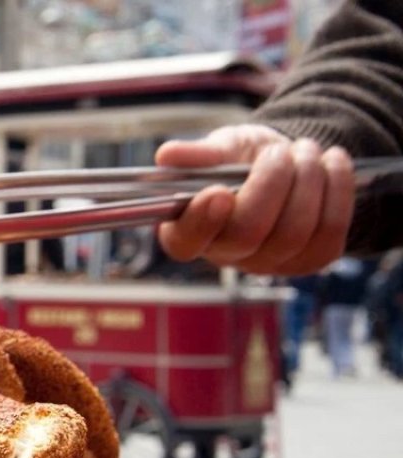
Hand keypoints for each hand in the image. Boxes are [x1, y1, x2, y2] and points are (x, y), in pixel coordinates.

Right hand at [155, 124, 355, 274]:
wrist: (287, 164)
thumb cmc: (242, 159)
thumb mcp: (220, 148)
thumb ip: (199, 155)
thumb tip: (167, 156)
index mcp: (189, 229)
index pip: (185, 240)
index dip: (201, 222)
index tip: (218, 191)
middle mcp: (225, 254)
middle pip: (247, 233)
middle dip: (271, 183)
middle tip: (279, 150)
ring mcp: (268, 263)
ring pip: (293, 231)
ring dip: (308, 180)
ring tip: (306, 149)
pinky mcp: (308, 261)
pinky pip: (330, 231)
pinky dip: (337, 189)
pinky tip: (332, 163)